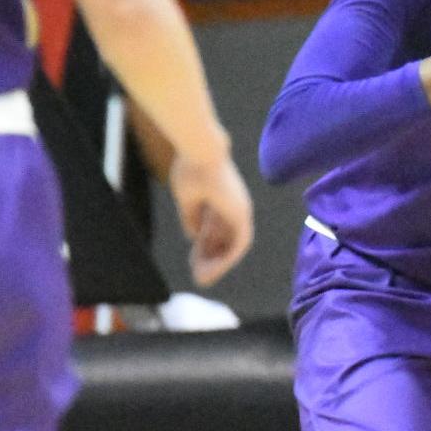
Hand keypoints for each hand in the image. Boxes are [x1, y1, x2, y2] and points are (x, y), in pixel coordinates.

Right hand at [166, 152, 253, 286]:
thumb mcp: (188, 199)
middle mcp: (234, 206)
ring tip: (202, 278)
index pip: (216, 229)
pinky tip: (213, 270)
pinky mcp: (242, 213)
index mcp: (222, 200)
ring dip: (218, 261)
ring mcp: (240, 210)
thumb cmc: (191, 168)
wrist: (200, 152)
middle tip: (197, 273)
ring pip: (232, 244)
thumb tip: (193, 235)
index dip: (205, 244)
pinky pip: (239, 244)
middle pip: (224, 238)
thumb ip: (192, 217)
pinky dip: (227, 258)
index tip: (192, 256)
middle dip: (210, 256)